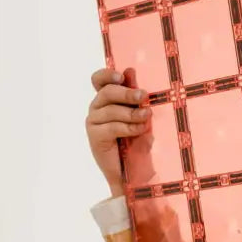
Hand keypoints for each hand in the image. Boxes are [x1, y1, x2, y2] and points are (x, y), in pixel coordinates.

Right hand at [85, 67, 150, 196]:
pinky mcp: (95, 137)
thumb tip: (130, 70)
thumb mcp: (141, 116)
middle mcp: (97, 108)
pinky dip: (128, 127)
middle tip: (144, 96)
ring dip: (132, 113)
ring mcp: (93, 122)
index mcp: (107, 99)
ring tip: (147, 117)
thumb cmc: (139, 141)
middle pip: (106, 92)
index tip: (122, 77)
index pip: (98, 80)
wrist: (135, 171)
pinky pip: (111, 127)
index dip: (107, 75)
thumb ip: (135, 96)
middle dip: (126, 93)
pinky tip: (140, 129)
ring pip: (111, 110)